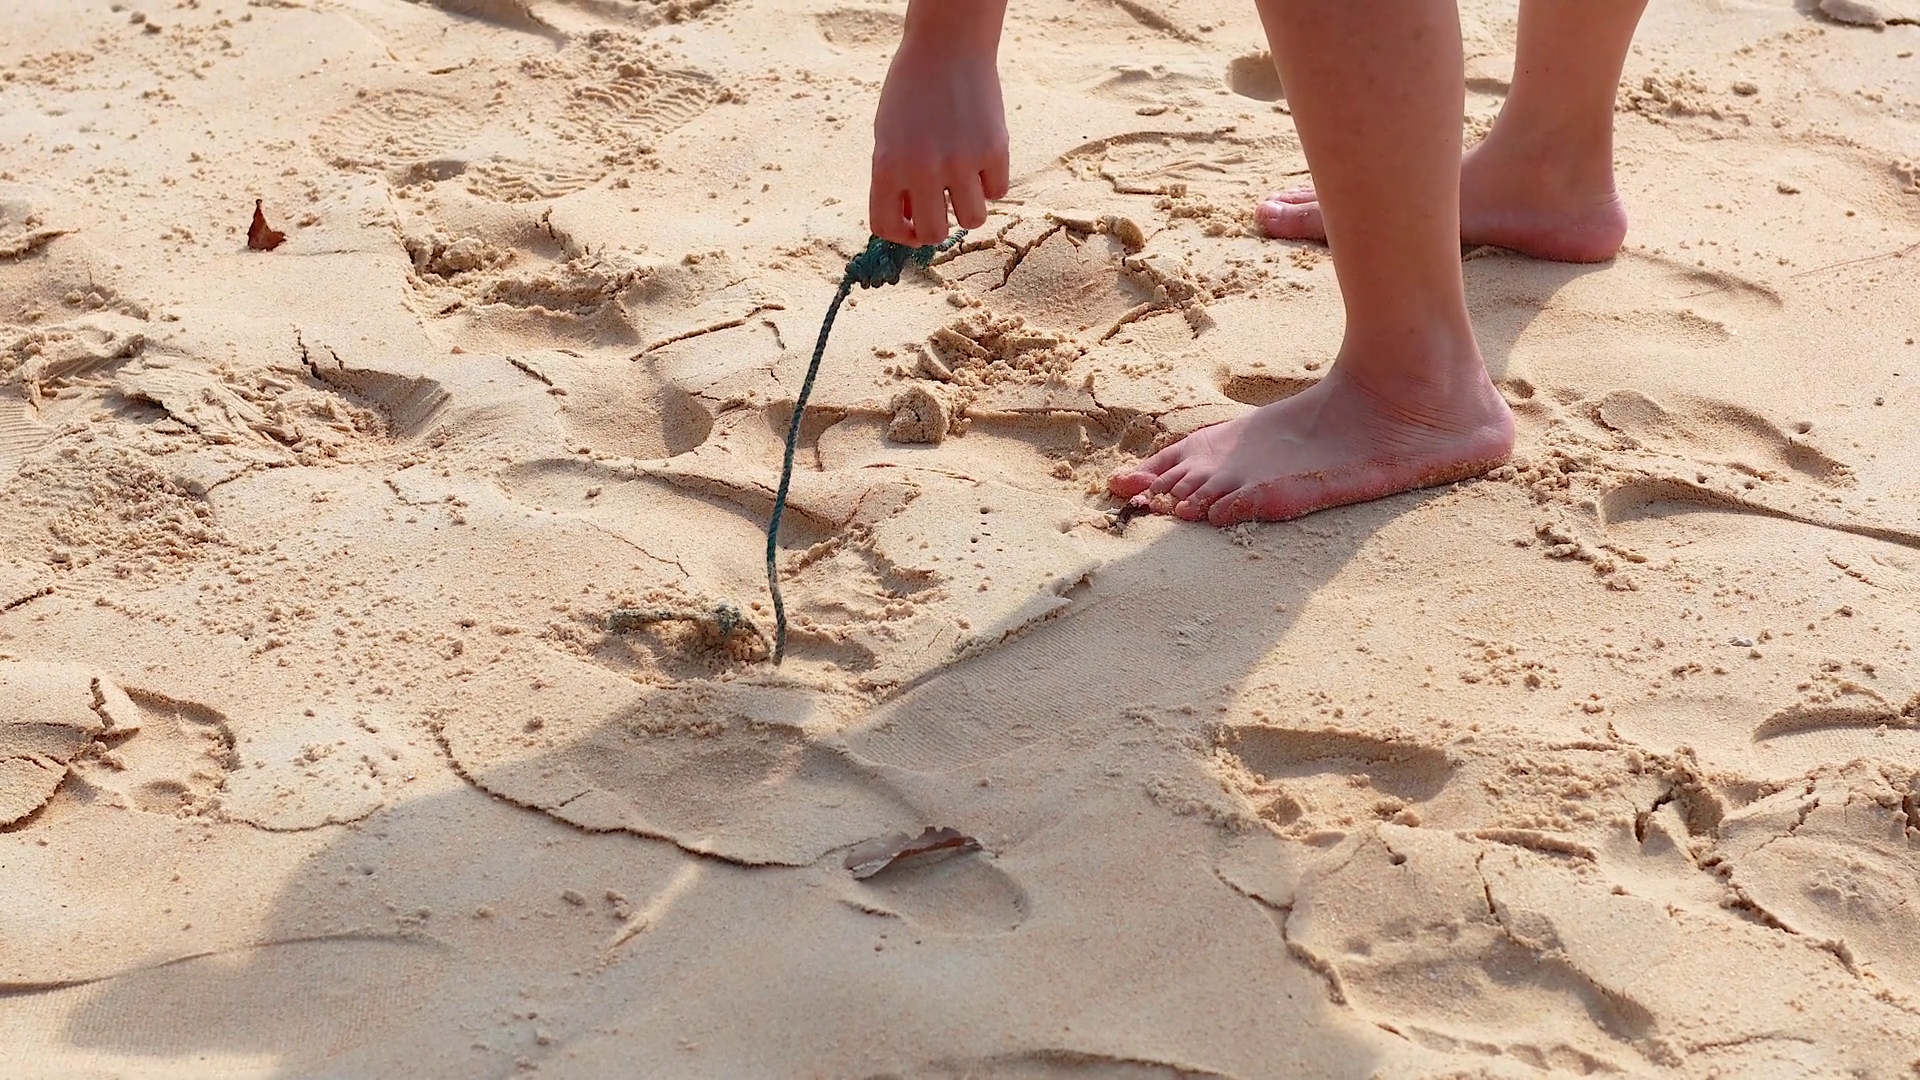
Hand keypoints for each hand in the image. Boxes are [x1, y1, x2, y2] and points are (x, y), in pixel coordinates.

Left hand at [869, 2, 1009, 246]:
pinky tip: (983, 156)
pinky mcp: (994, 150)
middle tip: (943, 208)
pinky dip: (992, 181)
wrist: (948, 46)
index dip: (901, 235)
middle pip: (933, 234)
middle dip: (937, 226)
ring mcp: (961, 161)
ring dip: (968, 208)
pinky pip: (998, 191)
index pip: (887, 227)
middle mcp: (922, 169)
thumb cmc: (912, 90)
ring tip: (966, 184)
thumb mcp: (889, 134)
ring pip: (972, 221)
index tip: (912, 226)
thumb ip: (896, 178)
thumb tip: (915, 224)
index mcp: (887, 165)